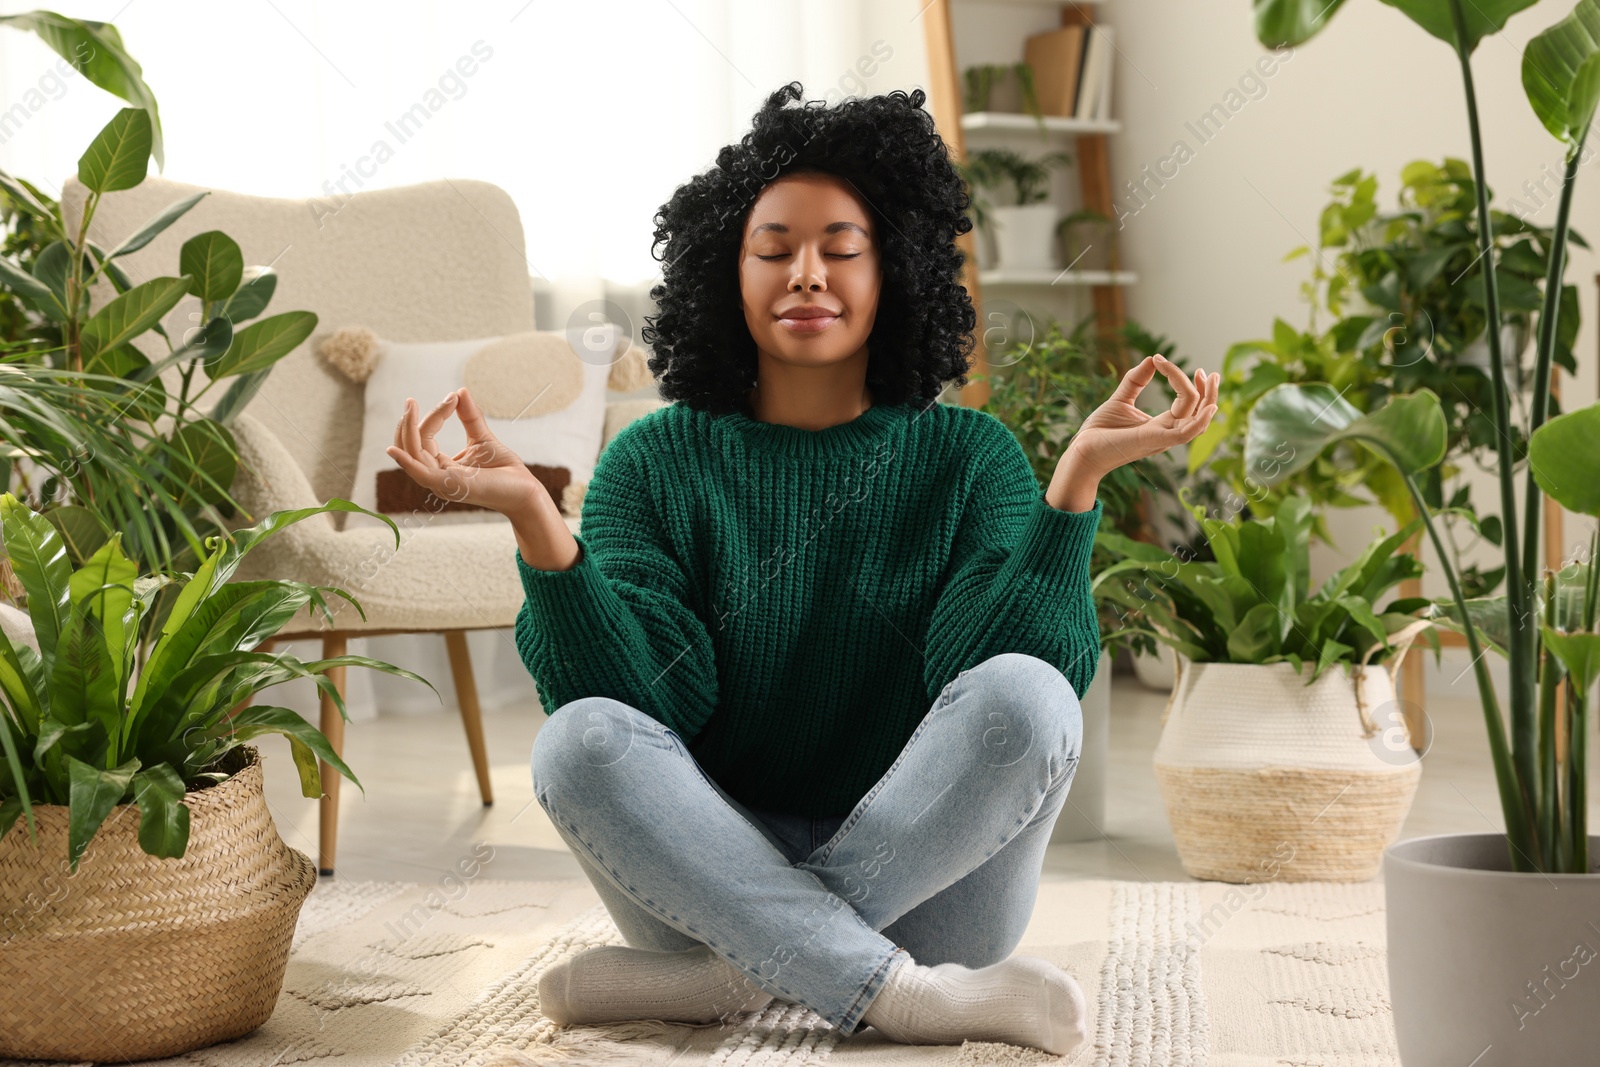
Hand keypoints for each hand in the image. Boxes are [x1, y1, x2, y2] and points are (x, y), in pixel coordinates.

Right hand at [384, 386, 548, 519]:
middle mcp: (437, 476)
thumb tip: (459, 391)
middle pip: (412, 446)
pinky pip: (420, 474)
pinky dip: (405, 462)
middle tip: (411, 401)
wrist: (525, 490)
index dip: (433, 416)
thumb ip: (470, 417)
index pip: (424, 439)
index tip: (452, 398)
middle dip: (409, 423)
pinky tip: (393, 449)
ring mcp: (442, 482)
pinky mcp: (450, 486)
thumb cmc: (505, 470)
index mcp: (442, 466)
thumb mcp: (483, 438)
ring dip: (408, 429)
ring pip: (413, 455)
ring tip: (411, 407)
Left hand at [1046, 354, 1219, 512]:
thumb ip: (1136, 380)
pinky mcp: (1154, 441)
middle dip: (1207, 392)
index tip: (1162, 360)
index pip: (1186, 402)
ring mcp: (1162, 438)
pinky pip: (1186, 434)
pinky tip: (1207, 406)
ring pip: (1196, 420)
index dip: (1183, 380)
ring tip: (1209, 378)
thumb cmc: (1099, 432)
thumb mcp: (1120, 400)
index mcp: (1161, 424)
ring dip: (1207, 399)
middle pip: (1198, 412)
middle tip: (1209, 372)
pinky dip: (1199, 421)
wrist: (1081, 451)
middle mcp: (1166, 432)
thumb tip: (1151, 359)